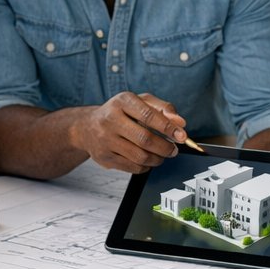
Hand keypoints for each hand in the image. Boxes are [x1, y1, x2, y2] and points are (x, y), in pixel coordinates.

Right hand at [72, 92, 186, 172]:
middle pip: (145, 139)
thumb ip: (163, 108)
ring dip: (157, 159)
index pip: (149, 115)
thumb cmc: (120, 113)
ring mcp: (105, 139)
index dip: (168, 128)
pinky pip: (132, 167)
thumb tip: (180, 123)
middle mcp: (110, 118)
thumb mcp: (140, 102)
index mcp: (122, 101)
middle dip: (165, 147)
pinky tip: (148, 160)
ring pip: (140, 156)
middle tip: (173, 149)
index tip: (182, 136)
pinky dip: (146, 166)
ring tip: (162, 155)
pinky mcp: (104, 157)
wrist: (87, 127)